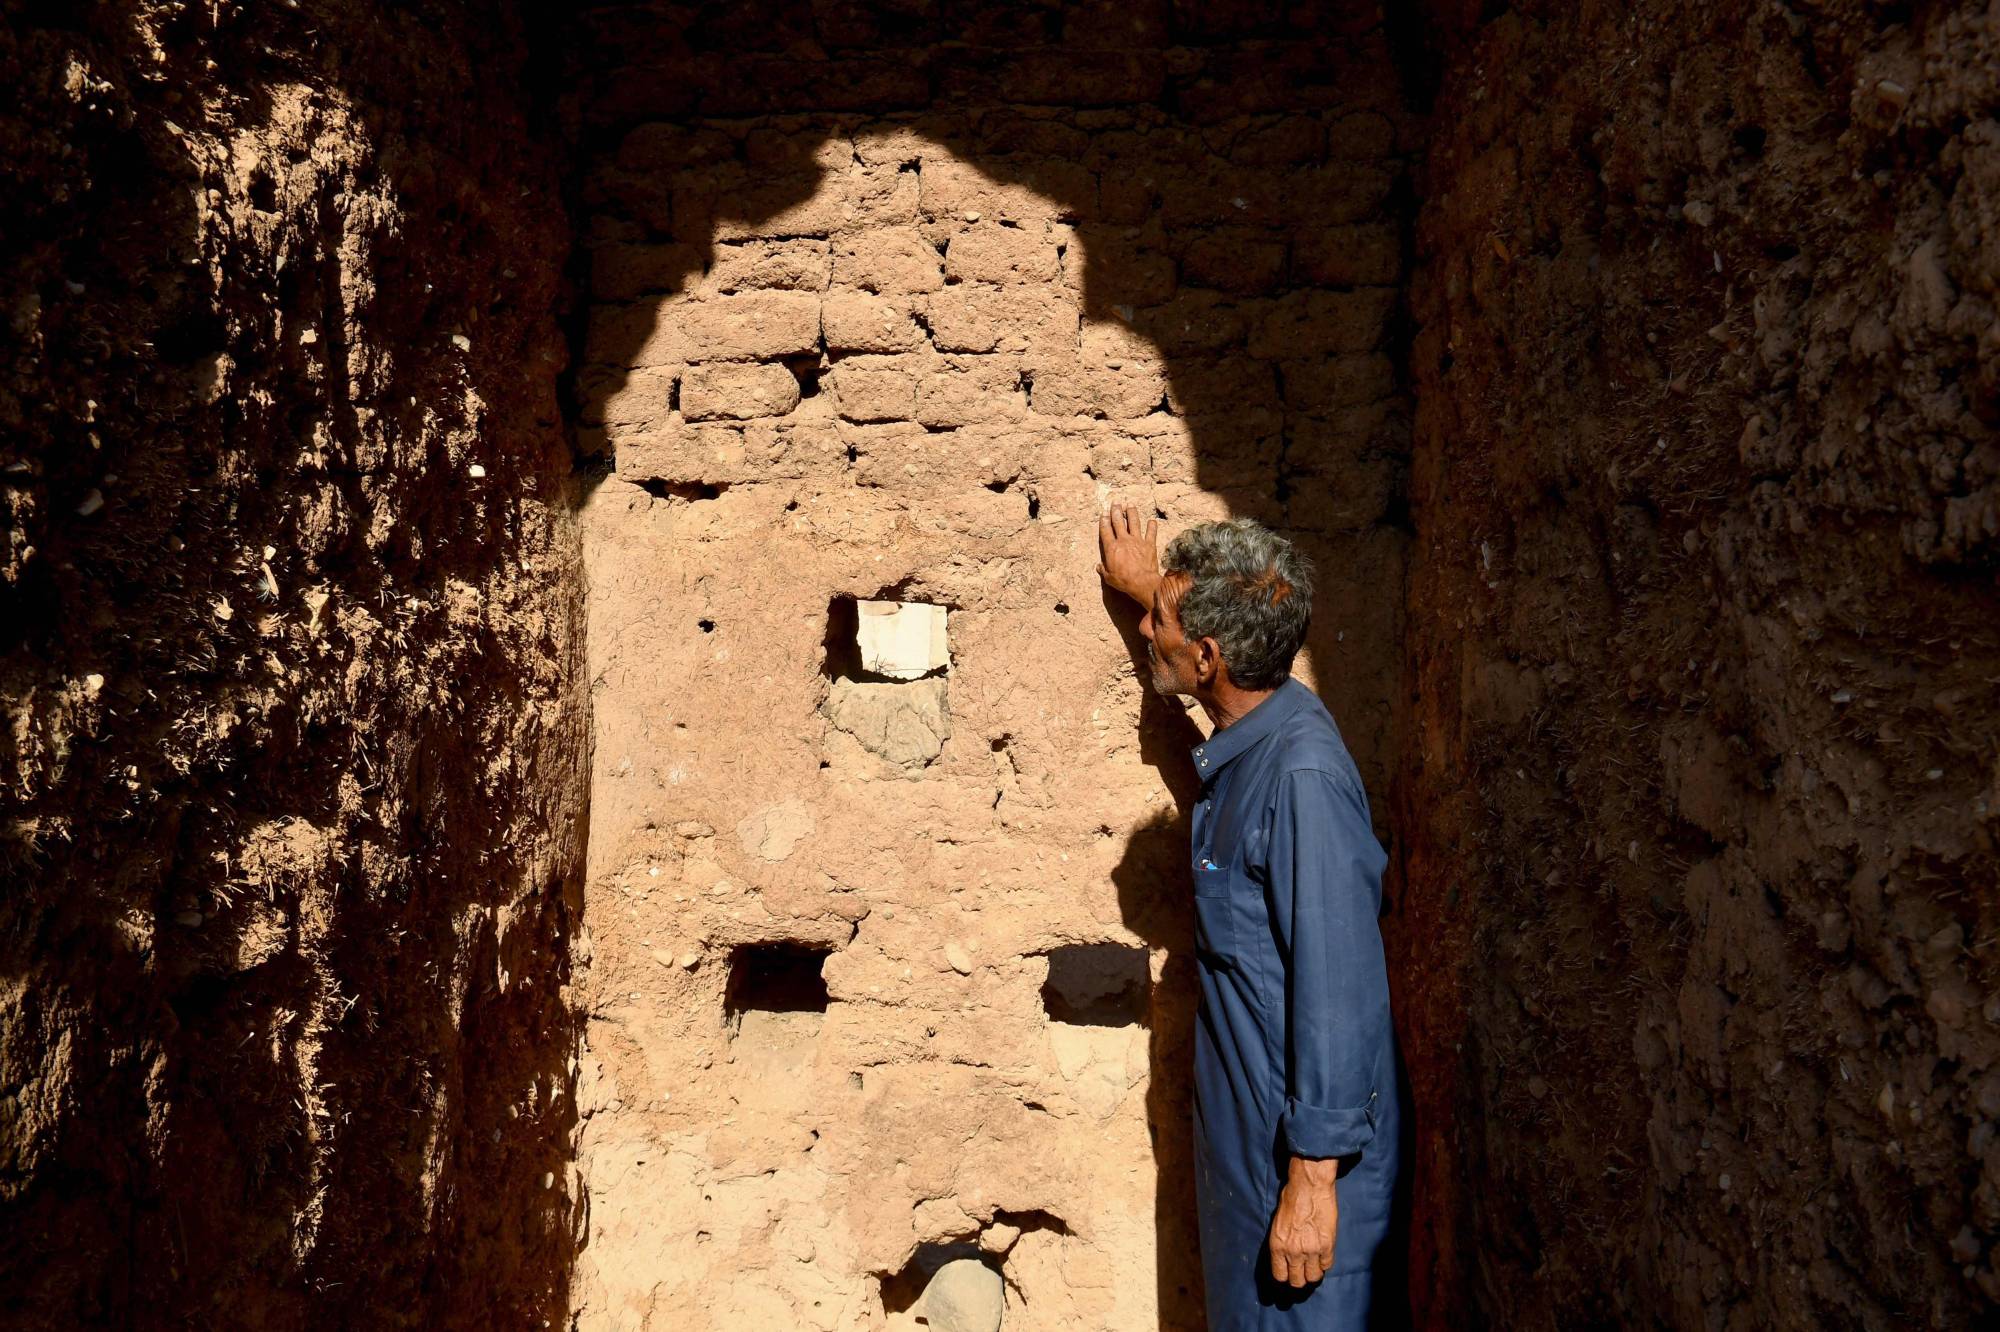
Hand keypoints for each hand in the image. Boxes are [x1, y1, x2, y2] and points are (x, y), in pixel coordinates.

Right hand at [1097, 503, 1159, 604]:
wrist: (1142, 582)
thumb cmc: (1124, 581)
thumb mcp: (1109, 577)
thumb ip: (1103, 570)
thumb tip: (1098, 567)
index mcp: (1112, 548)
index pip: (1106, 531)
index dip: (1104, 521)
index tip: (1104, 514)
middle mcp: (1124, 540)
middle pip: (1118, 522)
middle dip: (1116, 511)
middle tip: (1115, 503)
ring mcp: (1137, 541)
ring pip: (1134, 522)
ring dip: (1132, 513)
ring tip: (1130, 505)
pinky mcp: (1149, 544)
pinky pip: (1151, 532)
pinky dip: (1152, 526)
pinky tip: (1152, 521)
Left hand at [1268, 1156, 1338, 1287]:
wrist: (1309, 1186)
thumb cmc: (1291, 1199)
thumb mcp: (1278, 1223)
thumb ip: (1282, 1242)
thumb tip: (1286, 1254)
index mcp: (1277, 1246)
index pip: (1280, 1276)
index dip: (1286, 1276)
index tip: (1290, 1273)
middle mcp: (1293, 1252)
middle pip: (1297, 1281)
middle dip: (1300, 1278)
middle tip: (1303, 1271)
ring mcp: (1311, 1251)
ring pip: (1314, 1277)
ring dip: (1314, 1273)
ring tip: (1314, 1264)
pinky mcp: (1327, 1246)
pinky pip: (1327, 1265)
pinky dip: (1325, 1262)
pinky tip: (1323, 1254)